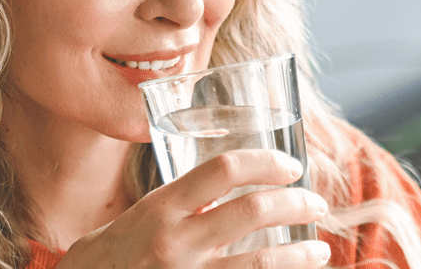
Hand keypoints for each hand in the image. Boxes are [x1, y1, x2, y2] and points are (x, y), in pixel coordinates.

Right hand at [56, 149, 331, 268]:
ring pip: (262, 261)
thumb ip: (171, 211)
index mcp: (158, 210)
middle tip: (316, 205)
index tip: (290, 166)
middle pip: (253, 211)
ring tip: (319, 251)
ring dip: (301, 254)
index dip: (265, 162)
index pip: (222, 169)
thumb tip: (216, 200)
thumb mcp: (130, 226)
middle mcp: (175, 242)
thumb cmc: (101, 265)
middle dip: (296, 204)